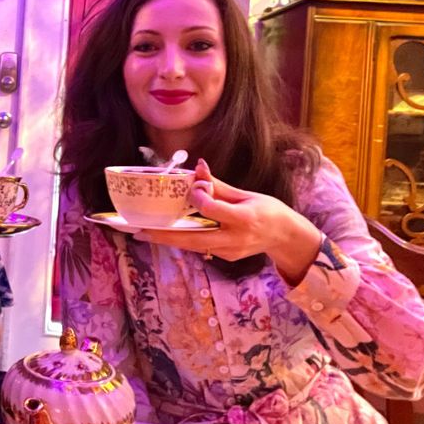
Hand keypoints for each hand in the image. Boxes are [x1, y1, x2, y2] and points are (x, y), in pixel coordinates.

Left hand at [134, 159, 320, 283]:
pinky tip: (164, 234)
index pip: (213, 210)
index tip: (192, 187)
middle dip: (164, 235)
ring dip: (167, 239)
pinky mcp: (225, 257)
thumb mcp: (245, 194)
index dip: (200, 199)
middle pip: (194, 238)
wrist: (284, 237)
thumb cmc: (267, 210)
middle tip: (139, 230)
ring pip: (193, 245)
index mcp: (244, 219)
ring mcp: (229, 251)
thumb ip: (218, 185)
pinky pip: (199, 247)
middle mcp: (235, 239)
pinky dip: (183, 240)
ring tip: (142, 233)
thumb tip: (198, 166)